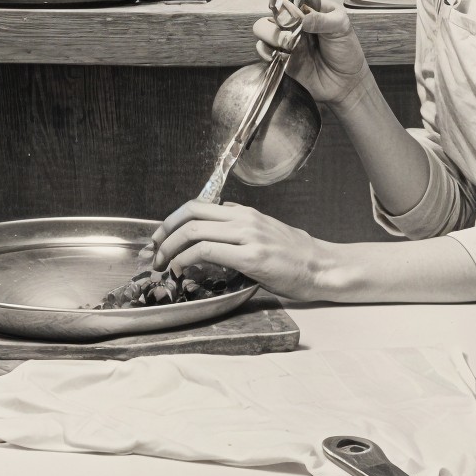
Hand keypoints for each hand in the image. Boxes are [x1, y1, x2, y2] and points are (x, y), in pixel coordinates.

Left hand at [149, 199, 337, 302]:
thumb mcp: (265, 230)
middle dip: (164, 233)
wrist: (323, 267)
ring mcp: (247, 236)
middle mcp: (243, 219)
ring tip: (162, 264)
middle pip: (189, 214)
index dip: (172, 220)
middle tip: (153, 252)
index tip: (159, 237)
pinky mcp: (251, 257)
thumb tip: (215, 222)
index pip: (197, 207)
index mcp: (244, 212)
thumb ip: (239, 225)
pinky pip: (208, 251)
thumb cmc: (296, 255)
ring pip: (194, 231)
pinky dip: (187, 258)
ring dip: (170, 248)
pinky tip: (181, 269)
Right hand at [252, 0, 370, 104]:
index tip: (286, 0)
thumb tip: (303, 18)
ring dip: (271, 34)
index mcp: (312, 9)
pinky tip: (279, 55)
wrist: (345, 83)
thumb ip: (323, 20)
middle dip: (278, 17)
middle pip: (274, 10)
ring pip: (263, 28)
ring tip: (288, 44)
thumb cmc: (347, 51)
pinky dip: (265, 50)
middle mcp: (296, 22)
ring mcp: (287, 39)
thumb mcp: (342, 29)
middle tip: (291, 27)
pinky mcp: (281, 57)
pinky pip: (263, 49)